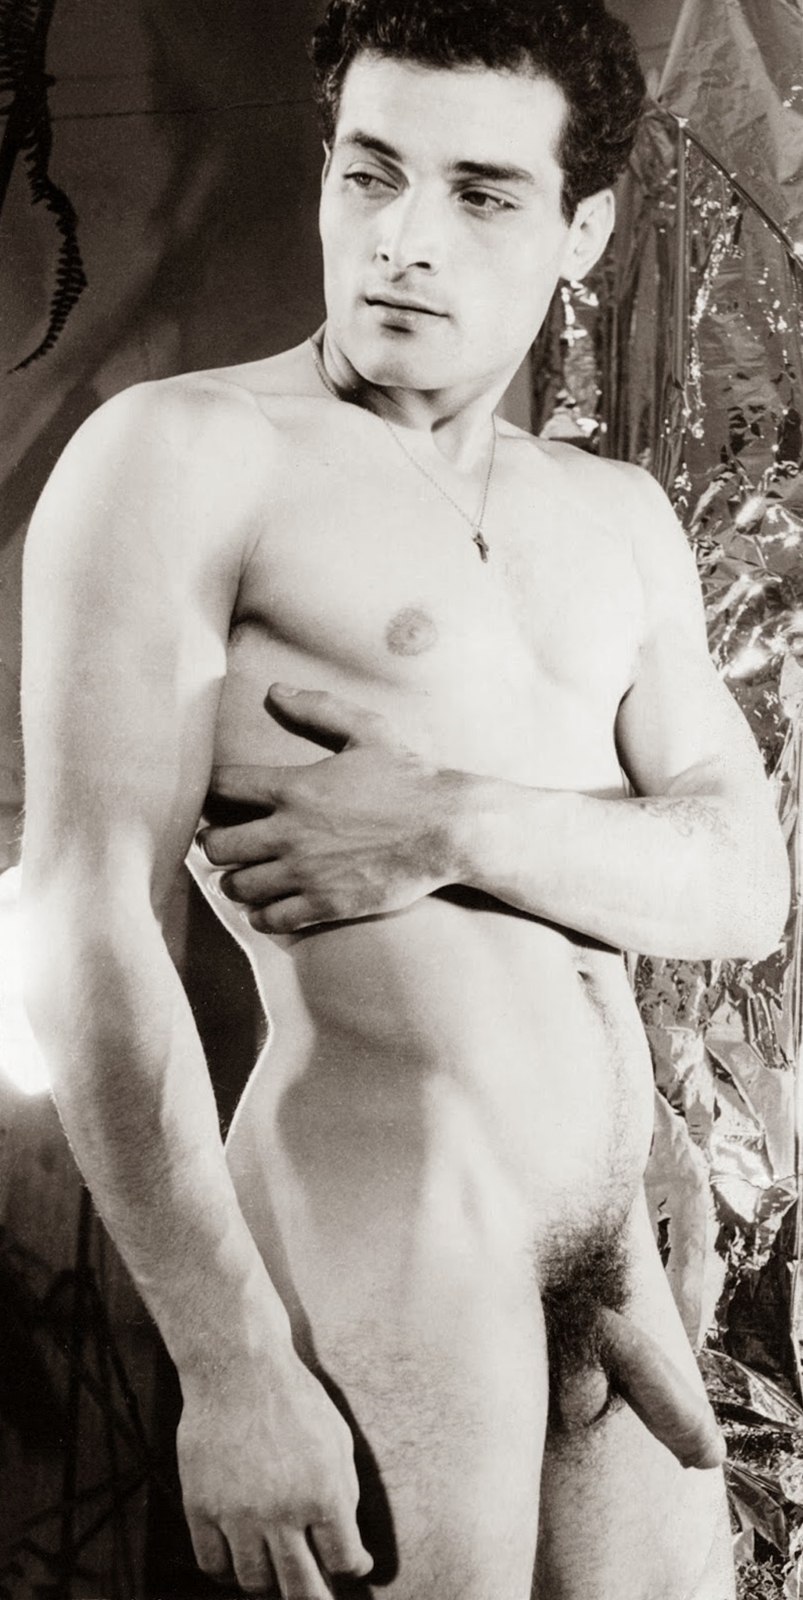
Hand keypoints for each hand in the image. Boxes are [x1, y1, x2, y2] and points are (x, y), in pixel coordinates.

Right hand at [177, 1352, 372, 1596]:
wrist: (238, 1367)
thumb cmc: (294, 1399)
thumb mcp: (337, 1440)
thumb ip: (345, 1496)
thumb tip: (351, 1549)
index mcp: (324, 1493)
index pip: (343, 1561)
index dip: (351, 1567)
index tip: (349, 1564)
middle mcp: (283, 1512)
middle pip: (301, 1588)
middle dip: (314, 1598)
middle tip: (316, 1595)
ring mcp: (238, 1513)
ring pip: (255, 1583)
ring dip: (269, 1583)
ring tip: (275, 1571)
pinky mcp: (201, 1506)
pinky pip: (213, 1564)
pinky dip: (227, 1571)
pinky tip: (238, 1559)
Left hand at [200, 684, 467, 932]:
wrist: (448, 829)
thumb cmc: (410, 778)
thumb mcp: (368, 730)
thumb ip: (318, 709)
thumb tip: (274, 691)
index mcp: (293, 788)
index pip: (224, 787)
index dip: (212, 790)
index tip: (218, 796)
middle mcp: (290, 833)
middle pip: (218, 845)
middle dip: (214, 843)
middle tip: (224, 841)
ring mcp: (307, 873)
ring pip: (238, 886)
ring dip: (234, 881)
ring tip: (243, 875)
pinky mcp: (326, 905)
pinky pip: (272, 919)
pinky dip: (262, 915)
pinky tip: (268, 906)